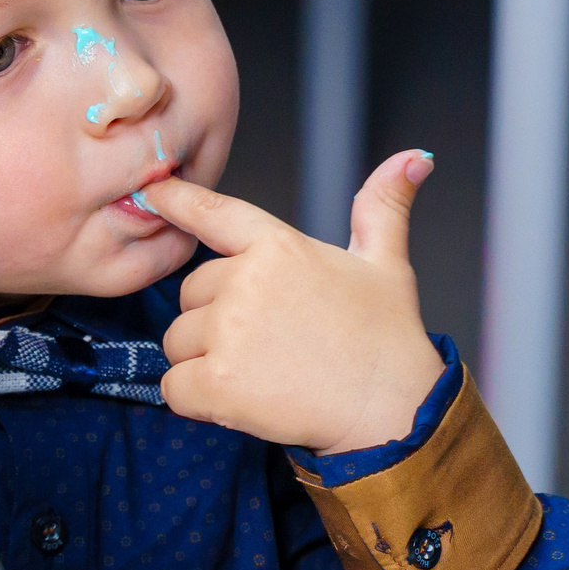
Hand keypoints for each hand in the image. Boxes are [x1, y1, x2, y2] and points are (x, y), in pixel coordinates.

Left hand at [151, 151, 445, 456]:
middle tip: (268, 342)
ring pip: (178, 342)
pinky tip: (239, 400)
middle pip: (190, 294)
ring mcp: (229, 332)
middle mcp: (246, 282)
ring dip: (203, 361)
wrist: (393, 412)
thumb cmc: (388, 339)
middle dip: (214, 319)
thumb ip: (382, 207)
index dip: (178, 200)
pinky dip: (196, 399)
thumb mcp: (388, 263)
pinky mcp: (218, 382)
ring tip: (260, 372)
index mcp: (278, 247)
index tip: (152, 190)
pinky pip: (174, 387)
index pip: (213, 213)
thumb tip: (416, 158)